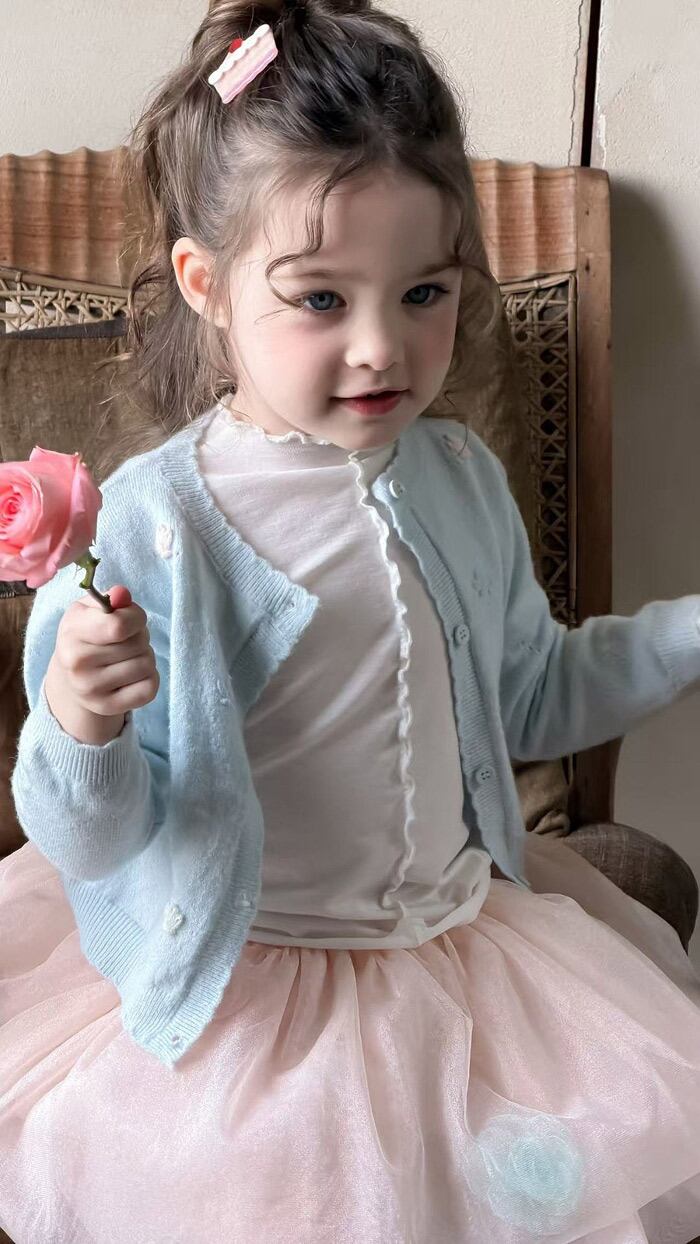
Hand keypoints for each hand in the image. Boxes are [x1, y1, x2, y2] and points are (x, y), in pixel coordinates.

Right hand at [44, 585, 159, 744]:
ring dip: (145, 657)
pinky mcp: (108, 707)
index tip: (131, 619)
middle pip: (138, 644)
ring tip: (127, 657)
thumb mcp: (90, 611)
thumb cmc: (86, 636)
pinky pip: (150, 688)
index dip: (136, 618)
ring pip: (147, 665)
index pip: (119, 626)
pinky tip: (132, 675)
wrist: (70, 677)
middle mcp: (77, 665)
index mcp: (71, 634)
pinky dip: (149, 678)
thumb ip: (110, 600)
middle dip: (140, 637)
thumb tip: (122, 594)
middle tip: (125, 641)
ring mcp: (91, 690)